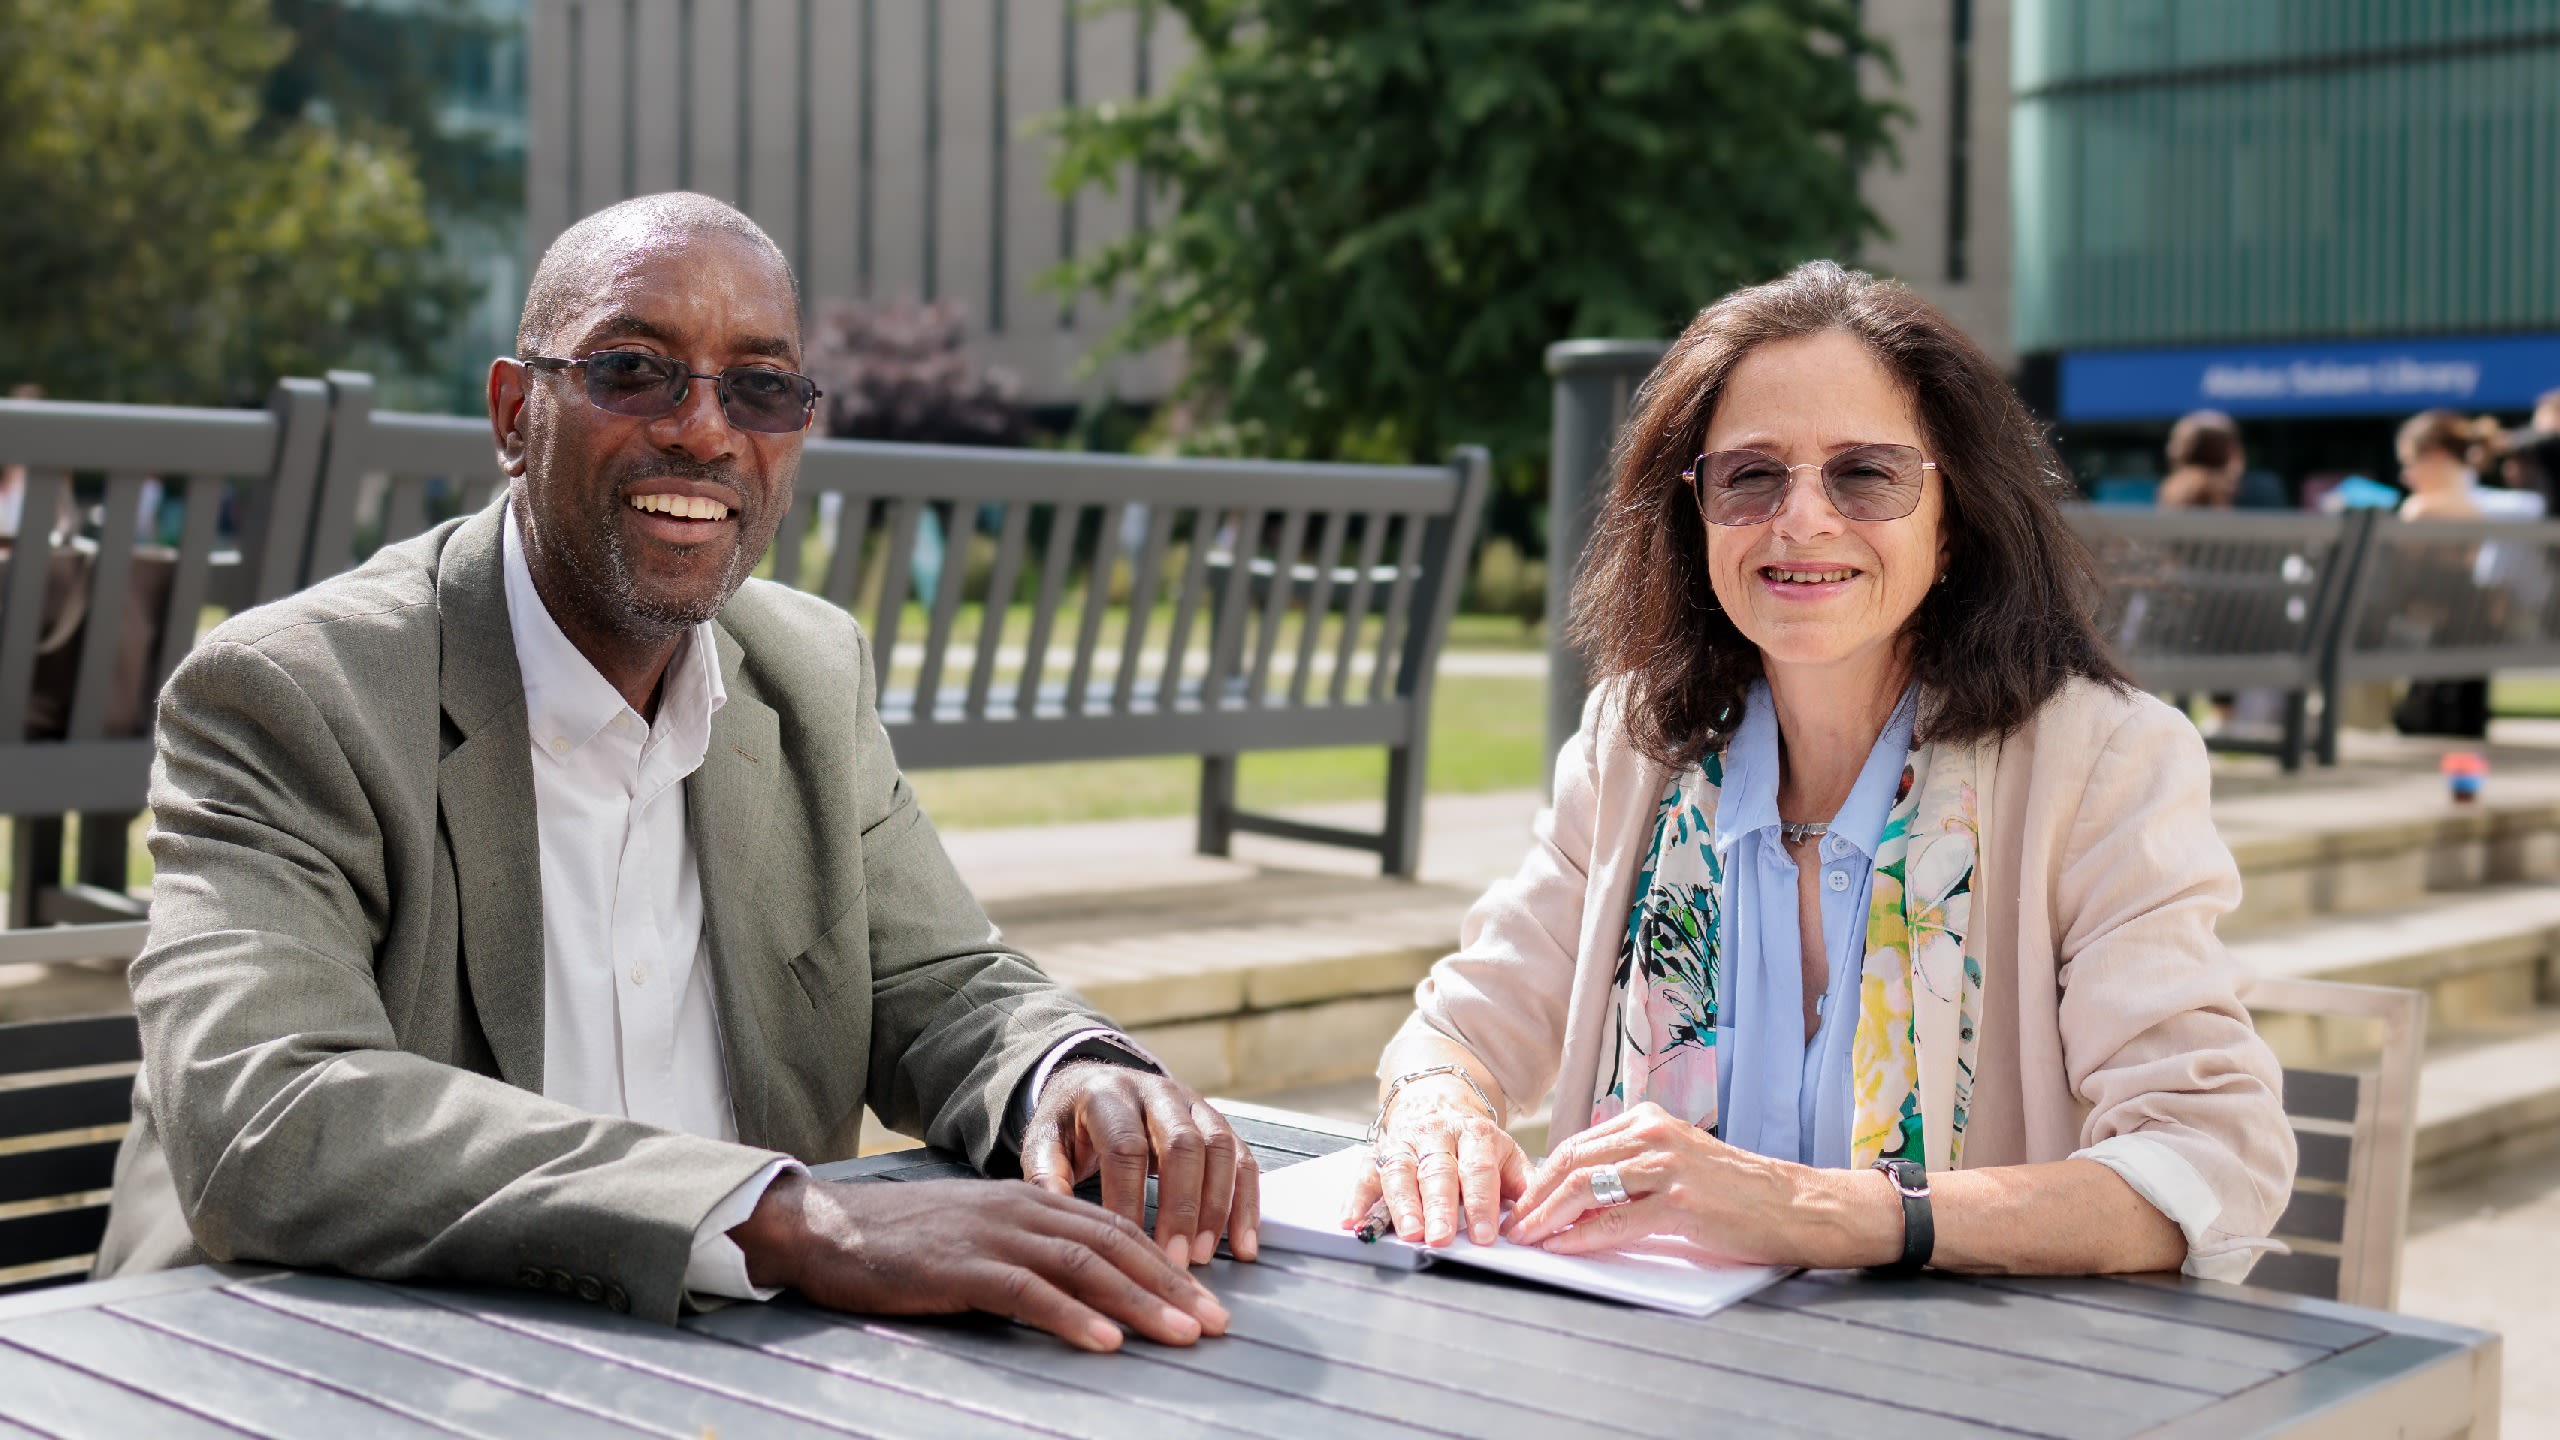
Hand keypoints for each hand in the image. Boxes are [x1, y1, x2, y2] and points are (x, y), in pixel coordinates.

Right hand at [730, 1171, 1228, 1352]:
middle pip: (1115, 1244)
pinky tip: (1104, 1340)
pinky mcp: (960, 1266)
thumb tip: (1084, 1290)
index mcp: (1031, 1200)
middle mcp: (1022, 1210)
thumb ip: (1030, 1252)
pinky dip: (1072, 1316)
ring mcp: (993, 1235)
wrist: (829, 1228)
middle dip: (1172, 1285)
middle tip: (1216, 1323)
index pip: (1116, 1229)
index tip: (1208, 1299)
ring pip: (1085, 1265)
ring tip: (1180, 1334)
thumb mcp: (980, 1234)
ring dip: (1139, 1302)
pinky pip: (1028, 1291)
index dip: (1166, 1263)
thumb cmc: (904, 1242)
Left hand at [1021, 1063, 1259, 1265]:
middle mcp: (1157, 1092)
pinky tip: (1243, 1244)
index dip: (1130, 1198)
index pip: (1127, 1146)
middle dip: (1181, 1207)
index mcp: (1109, 1095)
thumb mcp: (1045, 1142)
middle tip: (1174, 1259)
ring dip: (1216, 1206)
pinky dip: (1247, 1203)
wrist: (1094, 1085)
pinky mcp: (1216, 1122)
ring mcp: (1193, 1104)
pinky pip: (1243, 1159)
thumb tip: (1061, 1219)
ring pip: (1218, 1148)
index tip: (1126, 1246)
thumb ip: (1048, 1176)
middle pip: (1182, 1144)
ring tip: (1203, 1254)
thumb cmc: (1070, 1125)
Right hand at [1339, 1073, 1529, 1246]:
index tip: (1484, 1236)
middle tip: (1440, 1238)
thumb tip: (1542, 1218)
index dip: (1481, 1204)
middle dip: (1439, 1207)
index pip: (1479, 1170)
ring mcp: (1404, 1143)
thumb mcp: (1506, 1154)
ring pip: (1401, 1172)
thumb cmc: (1475, 1144)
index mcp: (1475, 1134)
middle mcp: (1437, 1134)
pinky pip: (1364, 1175)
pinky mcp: (1377, 1152)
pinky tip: (1352, 1221)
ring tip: (1409, 1233)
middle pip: (1437, 1172)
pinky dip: (1356, 1199)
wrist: (1437, 1102)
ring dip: (1403, 1205)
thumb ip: (1524, 1185)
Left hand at [1501, 1102, 1896, 1266]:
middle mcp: (1653, 1134)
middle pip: (1573, 1161)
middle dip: (1535, 1196)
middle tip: (1513, 1224)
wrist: (1792, 1205)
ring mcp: (1667, 1166)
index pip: (1577, 1145)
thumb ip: (1630, 1168)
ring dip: (1548, 1215)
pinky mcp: (1680, 1201)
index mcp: (1648, 1120)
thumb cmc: (1733, 1192)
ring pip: (1586, 1186)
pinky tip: (1563, 1248)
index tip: (1522, 1203)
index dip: (1542, 1176)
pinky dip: (1582, 1236)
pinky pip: (1617, 1220)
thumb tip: (1575, 1195)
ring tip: (1529, 1238)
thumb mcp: (1675, 1163)